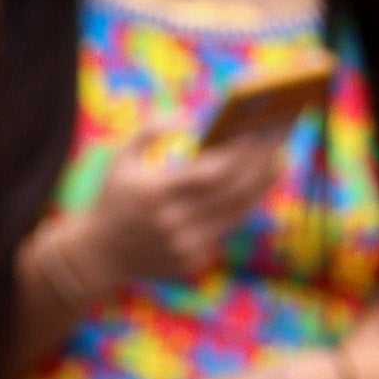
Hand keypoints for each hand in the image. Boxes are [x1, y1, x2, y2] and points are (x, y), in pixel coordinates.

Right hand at [77, 130, 285, 295]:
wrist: (99, 253)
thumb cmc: (115, 197)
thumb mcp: (121, 158)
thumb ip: (150, 130)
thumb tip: (188, 117)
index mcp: (155, 193)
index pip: (211, 173)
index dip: (240, 153)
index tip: (259, 130)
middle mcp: (174, 222)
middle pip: (234, 192)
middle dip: (261, 163)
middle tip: (280, 139)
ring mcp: (187, 245)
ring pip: (239, 213)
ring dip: (262, 185)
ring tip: (277, 159)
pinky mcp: (195, 261)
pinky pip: (228, 230)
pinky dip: (244, 206)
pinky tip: (257, 185)